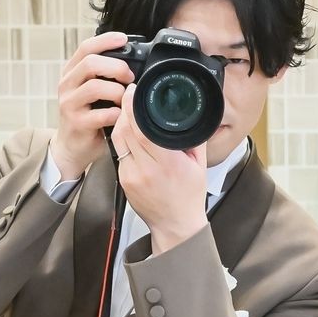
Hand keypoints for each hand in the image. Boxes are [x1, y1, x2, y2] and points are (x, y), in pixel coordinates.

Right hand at [51, 32, 134, 179]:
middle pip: (90, 63)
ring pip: (95, 87)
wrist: (72, 146)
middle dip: (116, 67)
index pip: (86, 47)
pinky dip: (115, 113)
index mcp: (72, 72)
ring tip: (125, 99)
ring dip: (117, 92)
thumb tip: (134, 63)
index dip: (105, 40)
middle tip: (130, 77)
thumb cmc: (88, 116)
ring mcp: (69, 104)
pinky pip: (100, 114)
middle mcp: (67, 84)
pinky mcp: (76, 123)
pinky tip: (120, 116)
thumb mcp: (93, 91)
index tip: (124, 38)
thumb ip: (105, 76)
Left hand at [110, 84, 208, 251]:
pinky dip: (122, 139)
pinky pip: (119, 153)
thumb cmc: (189, 196)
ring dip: (119, 121)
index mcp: (168, 163)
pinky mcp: (123, 181)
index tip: (134, 91)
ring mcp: (132, 176)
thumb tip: (190, 114)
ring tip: (125, 109)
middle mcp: (147, 169)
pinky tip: (126, 131)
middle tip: (127, 93)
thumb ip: (192, 138)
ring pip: (118, 140)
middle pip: (126, 131)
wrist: (176, 225)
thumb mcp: (199, 164)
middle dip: (124, 108)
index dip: (133, 107)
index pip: (142, 128)